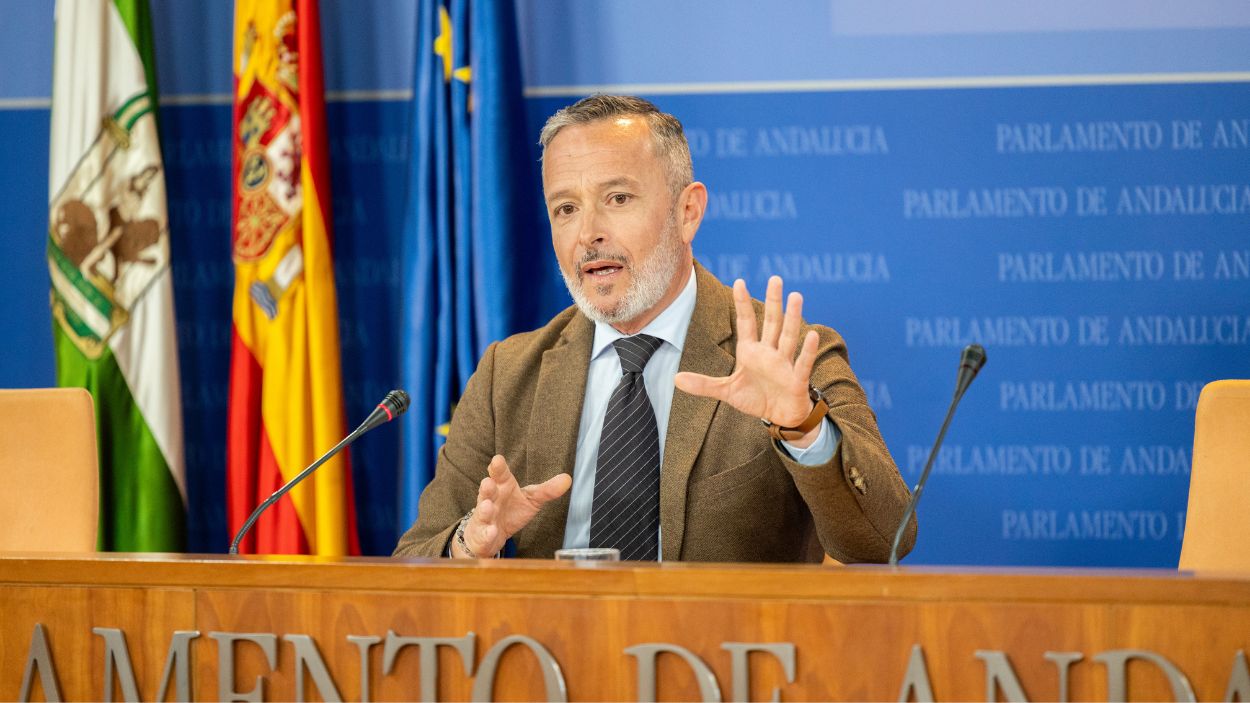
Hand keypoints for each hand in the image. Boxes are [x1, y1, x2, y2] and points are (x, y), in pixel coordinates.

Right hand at [452, 455, 571, 557]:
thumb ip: (547, 490)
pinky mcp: (482, 535)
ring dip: (484, 510)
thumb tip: (568, 479)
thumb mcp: (531, 499)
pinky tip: (491, 532)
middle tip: (488, 482)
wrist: (492, 534)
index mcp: (503, 487)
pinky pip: (483, 535)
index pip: (500, 475)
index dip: (498, 468)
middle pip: (487, 491)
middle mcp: (491, 499)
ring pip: (482, 512)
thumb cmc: (512, 510)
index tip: (497, 460)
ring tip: (488, 506)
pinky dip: (486, 534)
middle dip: (487, 487)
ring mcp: (484, 517)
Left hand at [674, 276, 819, 434]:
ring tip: (796, 296)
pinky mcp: (796, 379)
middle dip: (773, 301)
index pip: (746, 322)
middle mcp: (769, 353)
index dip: (743, 303)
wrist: (779, 417)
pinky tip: (812, 334)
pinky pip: (803, 362)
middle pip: (772, 322)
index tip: (740, 281)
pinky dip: (807, 350)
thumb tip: (675, 379)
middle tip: (775, 278)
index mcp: (751, 352)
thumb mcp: (726, 391)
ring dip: (792, 317)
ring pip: (788, 337)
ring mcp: (784, 364)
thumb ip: (703, 384)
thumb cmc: (756, 399)